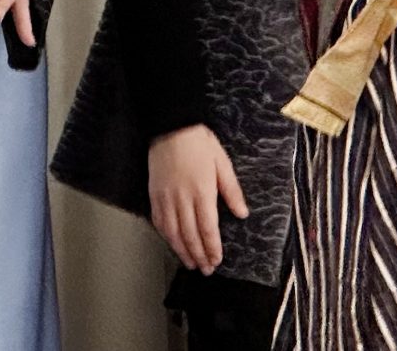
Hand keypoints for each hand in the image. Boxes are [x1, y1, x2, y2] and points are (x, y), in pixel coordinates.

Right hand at [149, 124, 248, 272]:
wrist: (171, 127)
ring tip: (190, 263)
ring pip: (173, 233)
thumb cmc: (199, 143)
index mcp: (202, 192)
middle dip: (199, 255)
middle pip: (190, 235)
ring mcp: (166, 198)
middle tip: (205, 270)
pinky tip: (171, 243)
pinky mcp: (154, 195)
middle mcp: (182, 199)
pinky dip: (166, 236)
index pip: (208, 229)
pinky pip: (159, 222)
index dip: (212, 248)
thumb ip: (232, 191)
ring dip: (182, 251)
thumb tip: (242, 213)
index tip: (216, 261)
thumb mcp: (222, 163)